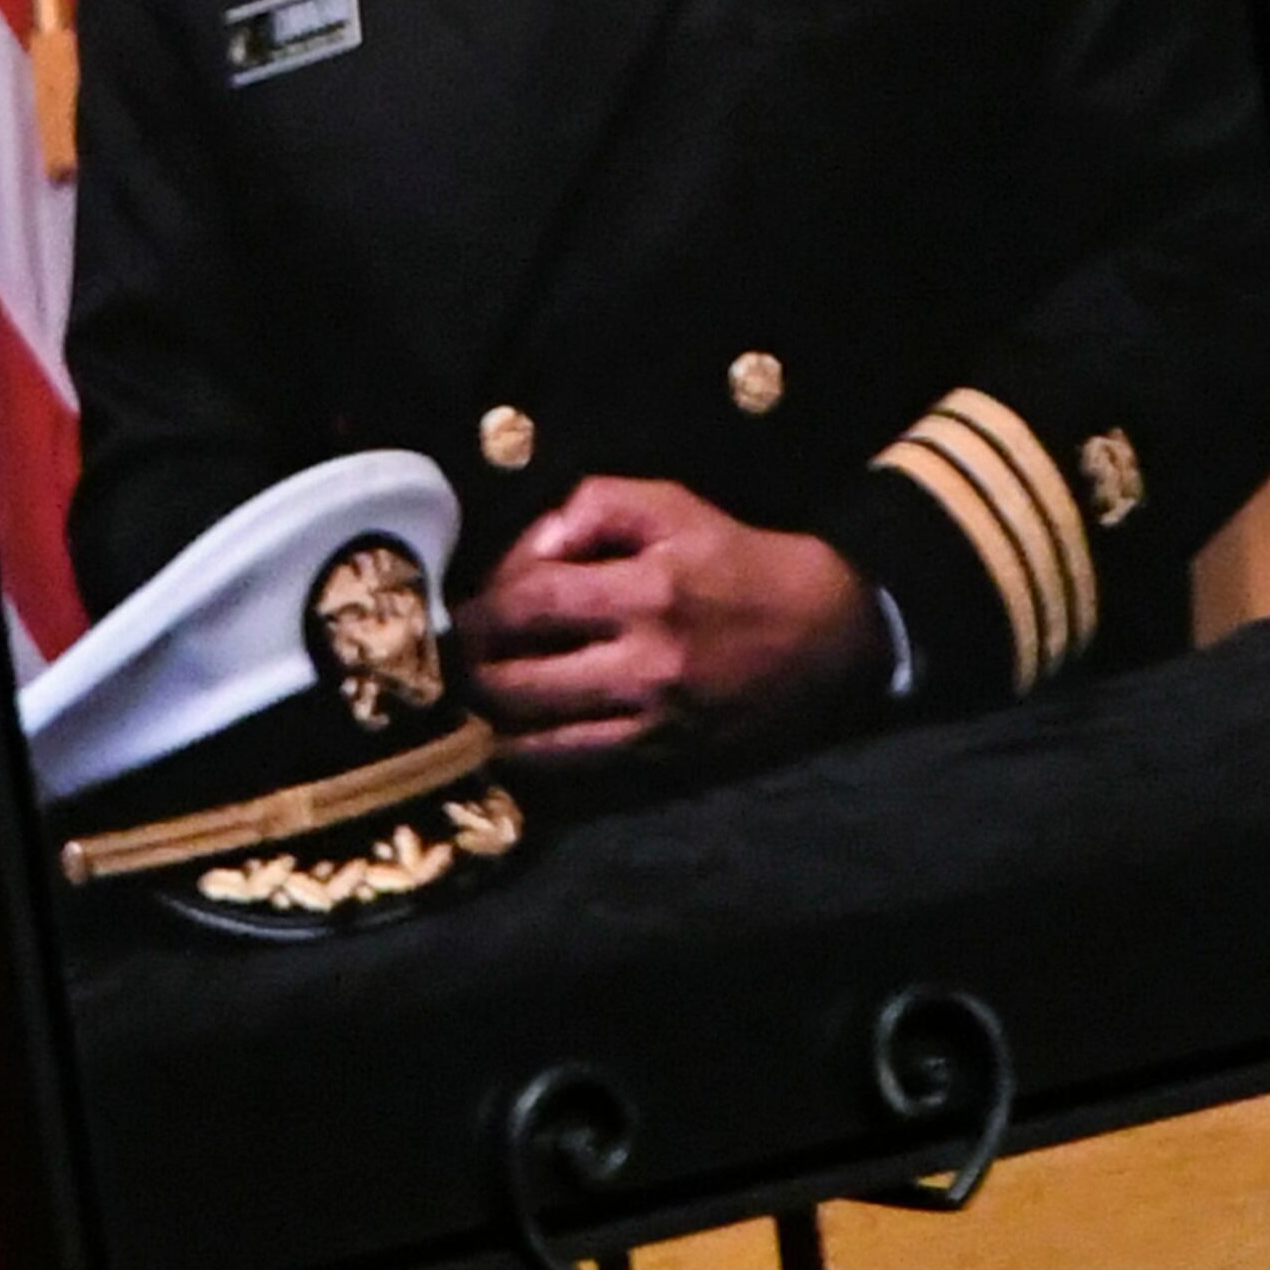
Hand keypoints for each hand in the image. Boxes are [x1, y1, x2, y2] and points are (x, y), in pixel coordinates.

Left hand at [457, 476, 881, 768]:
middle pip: (518, 677)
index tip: (455, 608)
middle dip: (467, 668)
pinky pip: (577, 764)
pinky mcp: (664, 756)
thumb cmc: (736, 559)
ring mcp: (654, 718)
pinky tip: (502, 739)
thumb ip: (591, 508)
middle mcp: (646, 662)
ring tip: (462, 697)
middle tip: (444, 657)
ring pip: (538, 732)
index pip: (530, 603)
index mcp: (646, 590)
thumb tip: (527, 549)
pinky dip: (529, 755)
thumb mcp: (671, 506)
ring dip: (487, 716)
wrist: (825, 635)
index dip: (480, 607)